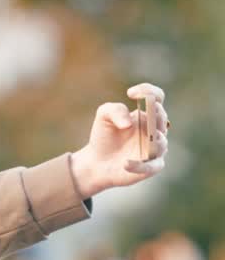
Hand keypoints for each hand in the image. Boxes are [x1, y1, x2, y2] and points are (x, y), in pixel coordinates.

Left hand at [70, 83, 168, 198]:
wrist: (97, 162)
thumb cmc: (104, 137)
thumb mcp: (104, 117)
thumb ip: (114, 110)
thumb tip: (129, 123)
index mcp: (147, 114)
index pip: (157, 97)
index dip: (149, 92)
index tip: (131, 93)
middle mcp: (154, 130)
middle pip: (162, 118)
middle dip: (154, 115)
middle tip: (140, 116)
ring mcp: (155, 149)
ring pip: (161, 143)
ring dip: (152, 140)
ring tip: (144, 139)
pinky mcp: (150, 168)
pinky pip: (152, 167)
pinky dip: (140, 166)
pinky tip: (125, 163)